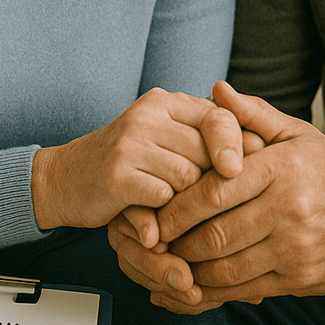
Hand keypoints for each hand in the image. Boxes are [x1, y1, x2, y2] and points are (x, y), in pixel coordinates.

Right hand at [32, 87, 246, 230]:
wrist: (63, 180)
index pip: (218, 117)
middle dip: (208, 183)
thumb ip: (204, 137)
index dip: (237, 145)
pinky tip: (152, 222)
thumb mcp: (165, 140)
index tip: (244, 171)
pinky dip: (161, 216)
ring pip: (188, 179)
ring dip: (184, 203)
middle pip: (206, 154)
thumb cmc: (127, 164)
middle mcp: (148, 115)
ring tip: (170, 211)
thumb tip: (261, 145)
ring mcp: (131, 142)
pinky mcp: (118, 173)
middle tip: (199, 204)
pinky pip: (162, 199)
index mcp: (165, 102)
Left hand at [111, 81, 324, 311]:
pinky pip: (245, 289)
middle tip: (150, 244)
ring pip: (225, 267)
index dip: (176, 208)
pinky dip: (214, 291)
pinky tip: (196, 285)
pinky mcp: (300, 278)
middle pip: (214, 234)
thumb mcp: (299, 136)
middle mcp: (289, 208)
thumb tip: (216, 90)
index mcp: (282, 168)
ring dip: (189, 270)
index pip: (215, 192)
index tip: (154, 214)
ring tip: (167, 265)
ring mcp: (295, 247)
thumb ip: (254, 114)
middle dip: (175, 243)